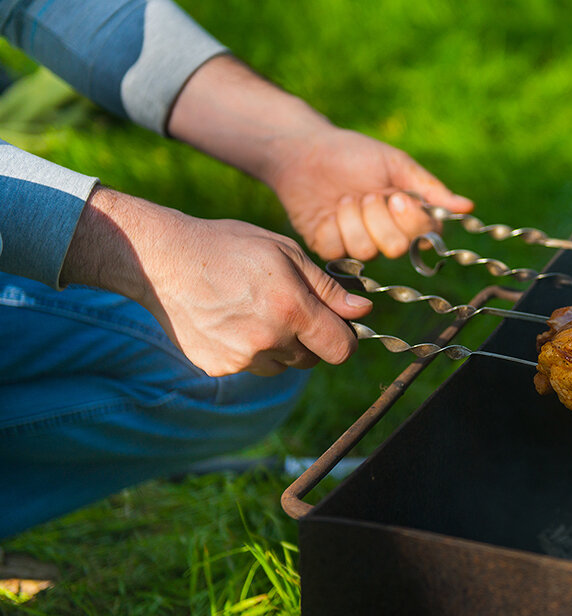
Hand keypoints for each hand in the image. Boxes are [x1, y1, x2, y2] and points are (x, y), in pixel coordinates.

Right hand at [63, 188, 371, 376]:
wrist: (163, 260)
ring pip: (282, 364)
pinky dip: (248, 349)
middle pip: (312, 358)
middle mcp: (269, 339)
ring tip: (253, 309)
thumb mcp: (285, 253)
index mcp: (292, 309)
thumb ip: (328, 288)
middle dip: (310, 339)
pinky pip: (250, 366)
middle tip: (288, 308)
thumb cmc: (229, 247)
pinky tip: (230, 319)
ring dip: (279, 346)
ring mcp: (241, 358)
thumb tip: (362, 312)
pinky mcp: (217, 367)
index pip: (341, 348)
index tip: (338, 326)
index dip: (346, 338)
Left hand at [267, 125, 473, 260]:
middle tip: (366, 194)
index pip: (425, 234)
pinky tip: (326, 211)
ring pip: (365, 250)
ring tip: (344, 197)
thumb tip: (468, 207)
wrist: (305, 151)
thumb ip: (428, 188)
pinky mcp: (329, 247)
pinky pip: (336, 249)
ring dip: (352, 218)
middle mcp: (386, 233)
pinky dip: (330, 226)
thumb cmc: (354, 153)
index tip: (396, 197)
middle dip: (378, 219)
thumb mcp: (395, 163)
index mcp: (408, 214)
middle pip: (396, 248)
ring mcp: (357, 242)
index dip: (411, 221)